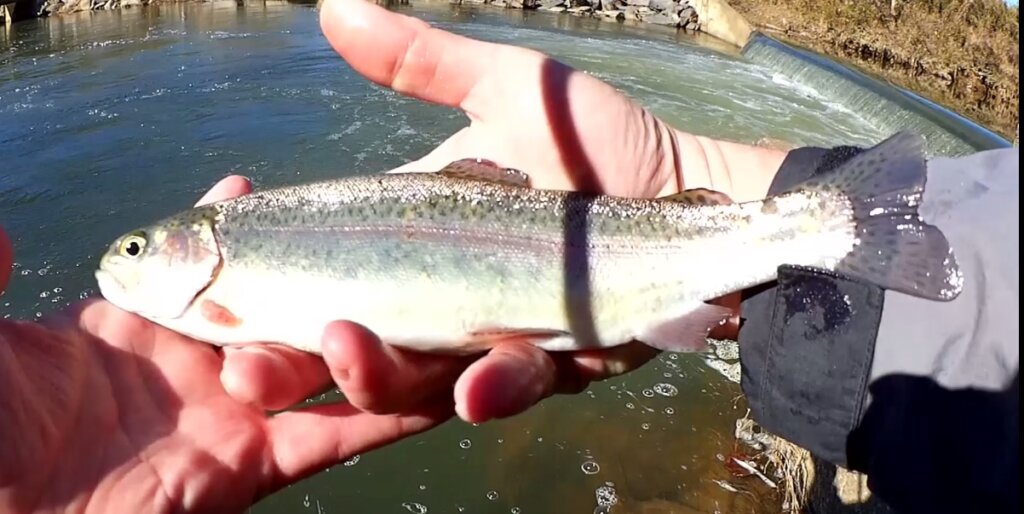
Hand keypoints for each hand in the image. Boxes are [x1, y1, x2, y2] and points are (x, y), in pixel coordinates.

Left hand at [0, 178, 451, 513]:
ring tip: (390, 290)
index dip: (227, 228)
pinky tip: (438, 382)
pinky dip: (386, 411)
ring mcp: (227, 418)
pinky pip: (333, 434)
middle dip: (316, 271)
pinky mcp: (252, 466)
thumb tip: (3, 236)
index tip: (254, 185)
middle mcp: (192, 370)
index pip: (196, 267)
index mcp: (132, 333)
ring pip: (318, 369)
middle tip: (358, 230)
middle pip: (275, 311)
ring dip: (362, 332)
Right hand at [237, 0, 753, 424]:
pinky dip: (492, 385)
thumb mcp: (507, 89)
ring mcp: (493, 335)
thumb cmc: (598, 139)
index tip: (214, 300)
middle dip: (292, 362)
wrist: (692, 193)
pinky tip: (477, 378)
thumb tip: (329, 7)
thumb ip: (420, 63)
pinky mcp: (555, 363)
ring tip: (347, 350)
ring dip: (376, 375)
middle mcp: (441, 297)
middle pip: (350, 344)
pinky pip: (512, 385)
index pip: (322, 275)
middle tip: (247, 363)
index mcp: (414, 238)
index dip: (263, 298)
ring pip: (418, 380)